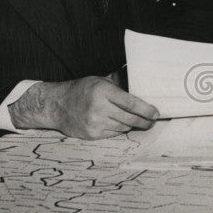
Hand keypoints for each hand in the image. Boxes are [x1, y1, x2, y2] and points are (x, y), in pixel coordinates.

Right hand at [8, 76, 158, 138]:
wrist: (57, 105)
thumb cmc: (82, 90)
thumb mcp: (100, 80)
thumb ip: (119, 82)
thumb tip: (140, 78)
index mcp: (103, 91)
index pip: (131, 103)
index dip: (146, 110)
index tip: (156, 113)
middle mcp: (99, 108)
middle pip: (130, 119)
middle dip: (144, 121)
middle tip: (152, 121)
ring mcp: (94, 123)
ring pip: (123, 128)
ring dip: (131, 125)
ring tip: (135, 121)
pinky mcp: (92, 134)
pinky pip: (113, 134)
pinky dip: (118, 129)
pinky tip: (118, 124)